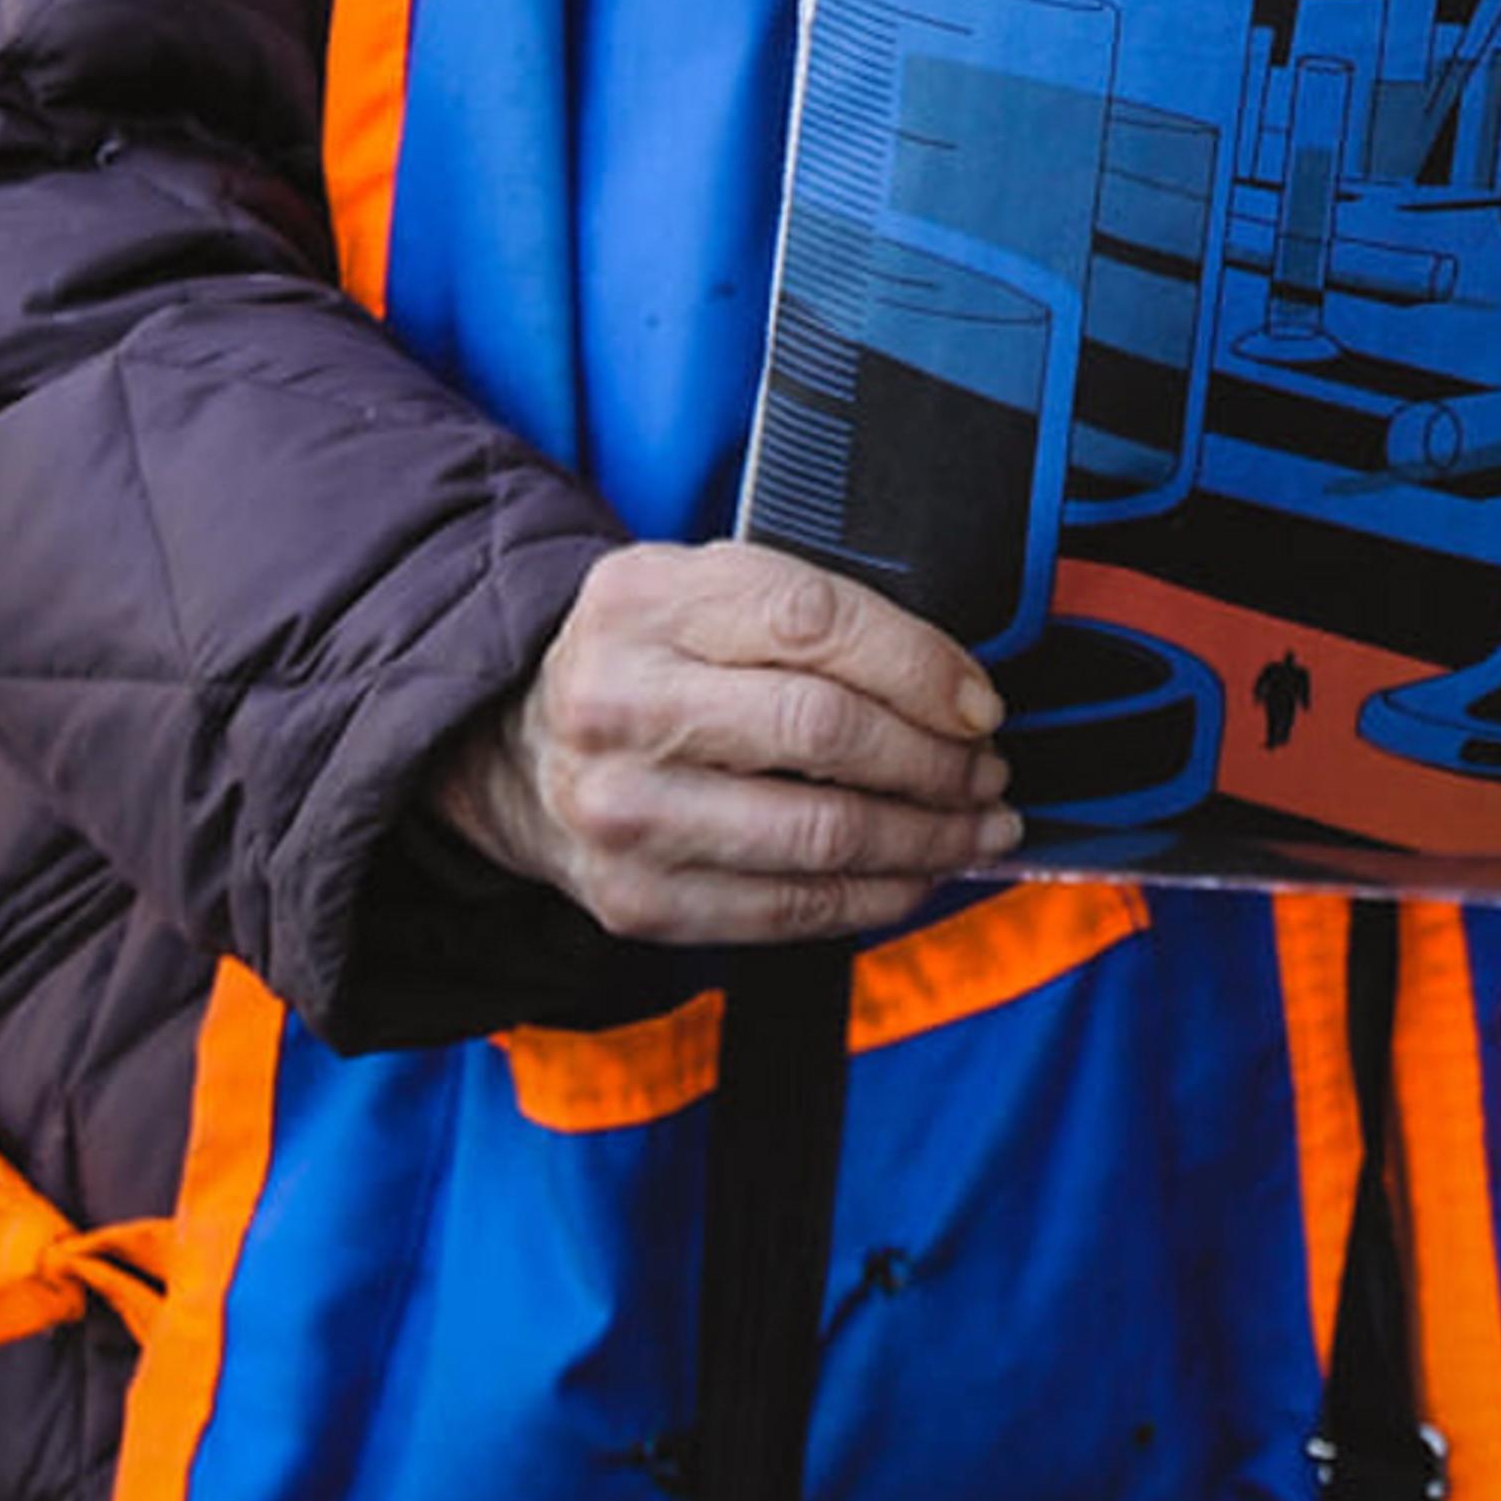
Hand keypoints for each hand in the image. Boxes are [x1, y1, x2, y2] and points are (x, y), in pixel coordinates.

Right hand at [428, 540, 1018, 945]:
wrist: (511, 748)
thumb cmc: (648, 657)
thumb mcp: (701, 588)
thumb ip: (805, 613)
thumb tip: (954, 687)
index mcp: (647, 600)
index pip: (812, 621)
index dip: (919, 664)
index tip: (980, 701)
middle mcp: (622, 703)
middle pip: (822, 731)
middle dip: (935, 759)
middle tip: (989, 768)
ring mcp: (624, 813)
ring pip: (818, 832)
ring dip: (926, 837)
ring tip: (978, 826)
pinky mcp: (634, 902)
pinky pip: (788, 912)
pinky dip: (876, 897)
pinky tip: (918, 875)